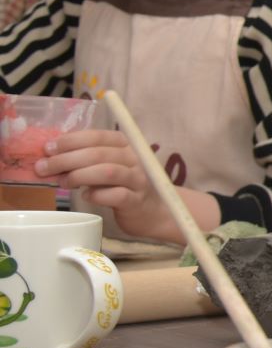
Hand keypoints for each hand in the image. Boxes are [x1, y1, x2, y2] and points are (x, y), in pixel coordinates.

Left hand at [39, 129, 179, 241]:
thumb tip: (51, 157)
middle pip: (99, 153)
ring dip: (79, 176)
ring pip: (108, 171)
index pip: (97, 136)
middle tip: (43, 168)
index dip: (70, 140)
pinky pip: (117, 195)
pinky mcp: (137, 201)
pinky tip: (86, 196)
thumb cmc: (123, 185)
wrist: (152, 210)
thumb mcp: (108, 165)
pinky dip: (97, 195)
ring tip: (63, 182)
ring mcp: (138, 179)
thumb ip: (86, 159)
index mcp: (125, 144)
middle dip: (66, 159)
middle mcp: (135, 158)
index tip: (48, 148)